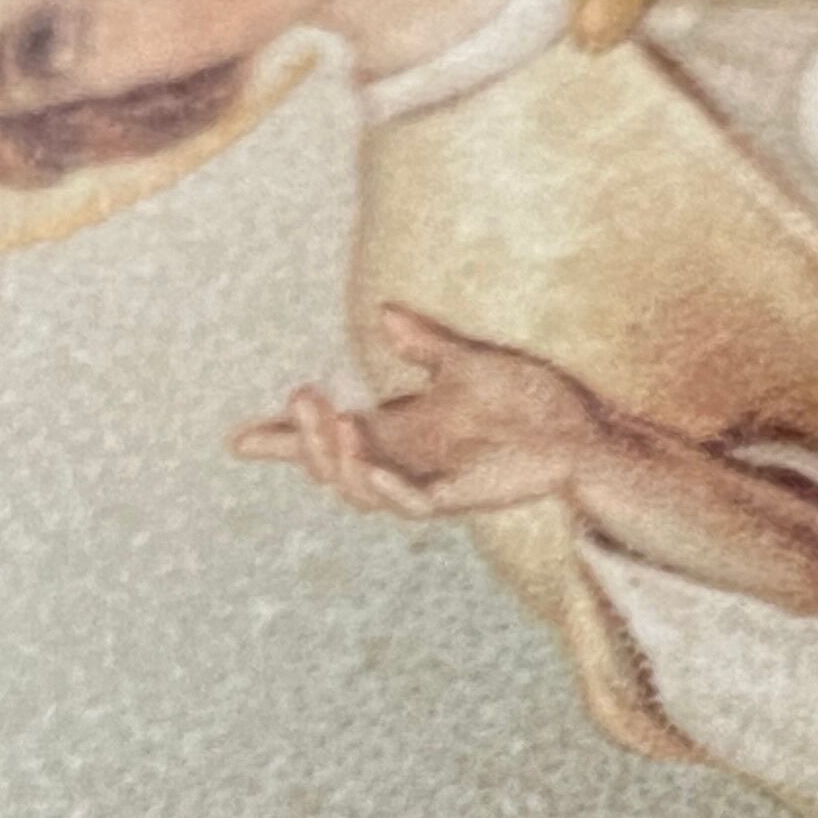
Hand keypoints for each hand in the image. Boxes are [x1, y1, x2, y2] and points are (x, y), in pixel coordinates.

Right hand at [230, 303, 608, 517]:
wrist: (579, 428)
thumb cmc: (527, 399)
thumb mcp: (467, 360)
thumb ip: (424, 343)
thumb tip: (385, 313)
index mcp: (395, 431)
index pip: (328, 439)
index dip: (283, 442)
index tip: (238, 442)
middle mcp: (403, 461)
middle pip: (332, 468)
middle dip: (304, 440)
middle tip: (300, 395)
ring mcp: (429, 482)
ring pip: (363, 491)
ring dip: (340, 461)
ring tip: (332, 419)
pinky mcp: (461, 497)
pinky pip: (414, 505)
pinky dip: (389, 489)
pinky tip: (371, 467)